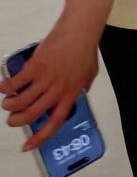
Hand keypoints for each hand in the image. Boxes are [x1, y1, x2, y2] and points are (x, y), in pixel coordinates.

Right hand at [2, 18, 100, 150]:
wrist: (79, 31)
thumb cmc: (84, 50)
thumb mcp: (89, 75)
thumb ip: (80, 88)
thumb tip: (76, 97)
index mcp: (71, 94)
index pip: (55, 122)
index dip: (40, 137)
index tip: (28, 146)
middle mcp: (58, 90)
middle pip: (32, 115)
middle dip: (17, 121)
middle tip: (12, 120)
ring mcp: (45, 79)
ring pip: (20, 102)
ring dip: (10, 106)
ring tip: (8, 104)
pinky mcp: (34, 68)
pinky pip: (15, 84)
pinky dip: (5, 87)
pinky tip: (3, 87)